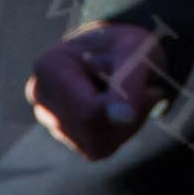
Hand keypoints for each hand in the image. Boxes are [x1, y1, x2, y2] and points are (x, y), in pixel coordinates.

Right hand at [25, 20, 167, 160]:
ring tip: (134, 96)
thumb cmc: (126, 43)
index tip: (150, 90)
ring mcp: (52, 120)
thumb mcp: (134, 51)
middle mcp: (43, 97)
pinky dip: (121, 133)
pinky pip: (99, 150)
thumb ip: (127, 81)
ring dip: (127, 125)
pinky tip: (123, 110)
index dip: (122, 107)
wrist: (123, 50)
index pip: (86, 109)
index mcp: (49, 67)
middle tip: (148, 90)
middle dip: (128, 115)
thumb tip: (123, 117)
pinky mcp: (69, 138)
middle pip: (90, 129)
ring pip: (96, 145)